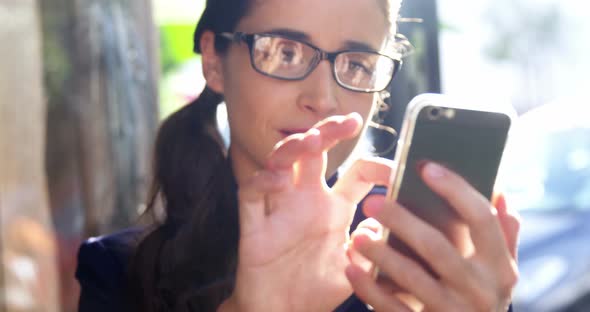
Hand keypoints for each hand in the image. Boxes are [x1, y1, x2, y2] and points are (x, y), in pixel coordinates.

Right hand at [222, 114, 393, 311]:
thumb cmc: (315, 290)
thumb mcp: (353, 269)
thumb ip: (370, 248)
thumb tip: (384, 222)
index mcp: (334, 208)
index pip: (357, 173)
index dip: (377, 164)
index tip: (396, 169)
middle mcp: (307, 200)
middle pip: (315, 153)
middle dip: (330, 132)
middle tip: (348, 121)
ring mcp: (279, 208)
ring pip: (281, 162)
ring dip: (295, 147)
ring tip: (312, 140)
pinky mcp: (254, 223)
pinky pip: (252, 193)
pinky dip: (262, 181)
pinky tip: (277, 179)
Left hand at [346, 162, 519, 311]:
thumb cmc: (481, 297)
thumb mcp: (502, 272)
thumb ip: (503, 235)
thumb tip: (500, 192)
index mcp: (499, 266)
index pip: (481, 218)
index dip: (455, 189)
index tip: (425, 166)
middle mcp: (480, 289)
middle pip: (437, 246)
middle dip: (402, 221)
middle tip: (372, 200)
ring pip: (412, 278)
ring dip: (381, 254)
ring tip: (356, 235)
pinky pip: (393, 308)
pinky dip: (370, 288)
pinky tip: (352, 269)